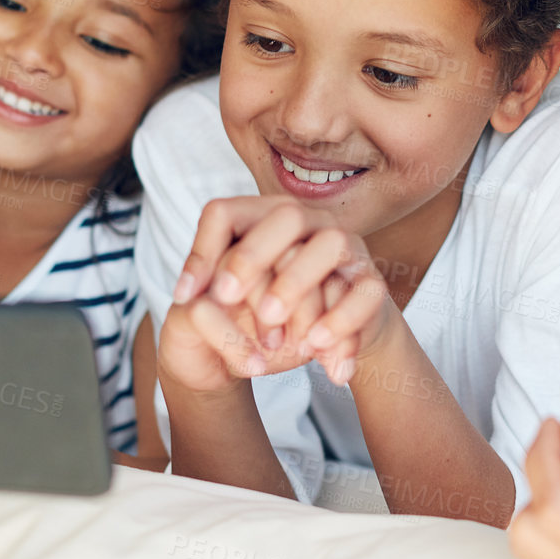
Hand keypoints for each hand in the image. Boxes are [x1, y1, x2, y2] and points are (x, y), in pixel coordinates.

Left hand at [157, 197, 390, 391]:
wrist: (337, 337)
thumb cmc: (280, 315)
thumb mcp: (243, 304)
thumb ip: (218, 293)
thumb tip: (188, 300)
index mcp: (267, 222)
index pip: (228, 212)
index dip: (202, 250)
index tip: (185, 296)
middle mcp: (312, 224)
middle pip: (286, 216)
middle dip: (252, 256)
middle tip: (226, 299)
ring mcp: (348, 249)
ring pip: (331, 244)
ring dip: (297, 282)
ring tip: (272, 324)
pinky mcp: (373, 283)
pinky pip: (364, 291)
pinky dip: (340, 319)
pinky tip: (315, 346)